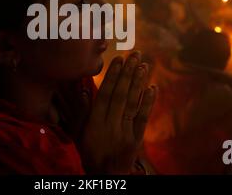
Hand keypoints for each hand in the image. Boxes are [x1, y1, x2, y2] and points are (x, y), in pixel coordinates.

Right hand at [80, 51, 155, 173]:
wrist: (105, 176)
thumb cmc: (89, 152)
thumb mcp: (79, 132)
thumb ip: (81, 112)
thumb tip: (84, 90)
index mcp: (95, 122)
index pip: (105, 94)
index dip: (112, 75)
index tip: (118, 59)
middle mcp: (110, 124)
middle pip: (121, 95)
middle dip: (128, 73)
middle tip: (135, 54)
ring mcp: (125, 131)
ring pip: (132, 103)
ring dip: (138, 83)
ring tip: (143, 65)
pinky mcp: (136, 139)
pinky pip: (143, 119)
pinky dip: (148, 103)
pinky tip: (152, 88)